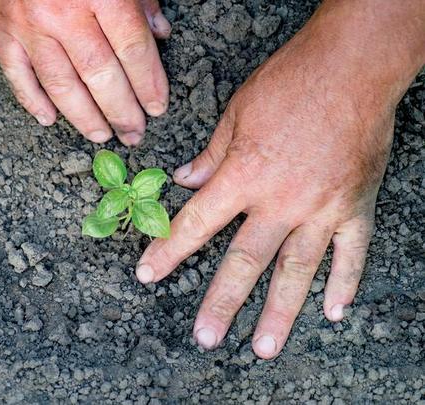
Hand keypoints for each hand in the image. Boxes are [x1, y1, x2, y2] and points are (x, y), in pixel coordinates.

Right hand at [0, 0, 170, 145]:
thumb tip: (159, 33)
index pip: (131, 48)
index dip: (148, 83)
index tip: (157, 107)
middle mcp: (63, 13)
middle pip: (100, 75)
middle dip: (121, 110)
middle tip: (134, 133)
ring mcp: (29, 25)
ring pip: (60, 84)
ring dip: (83, 116)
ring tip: (101, 135)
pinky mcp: (3, 29)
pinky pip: (16, 73)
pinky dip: (31, 100)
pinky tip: (48, 120)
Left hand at [136, 0, 424, 357]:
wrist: (353, 66)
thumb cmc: (290, 82)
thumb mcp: (236, 113)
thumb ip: (211, 155)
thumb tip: (185, 180)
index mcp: (244, 176)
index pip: (197, 223)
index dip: (168, 250)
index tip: (148, 274)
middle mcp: (280, 201)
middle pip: (245, 261)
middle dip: (222, 302)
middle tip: (205, 337)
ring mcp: (321, 208)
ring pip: (296, 270)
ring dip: (280, 313)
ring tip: (263, 347)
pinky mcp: (354, 206)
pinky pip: (351, 253)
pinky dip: (344, 283)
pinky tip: (333, 312)